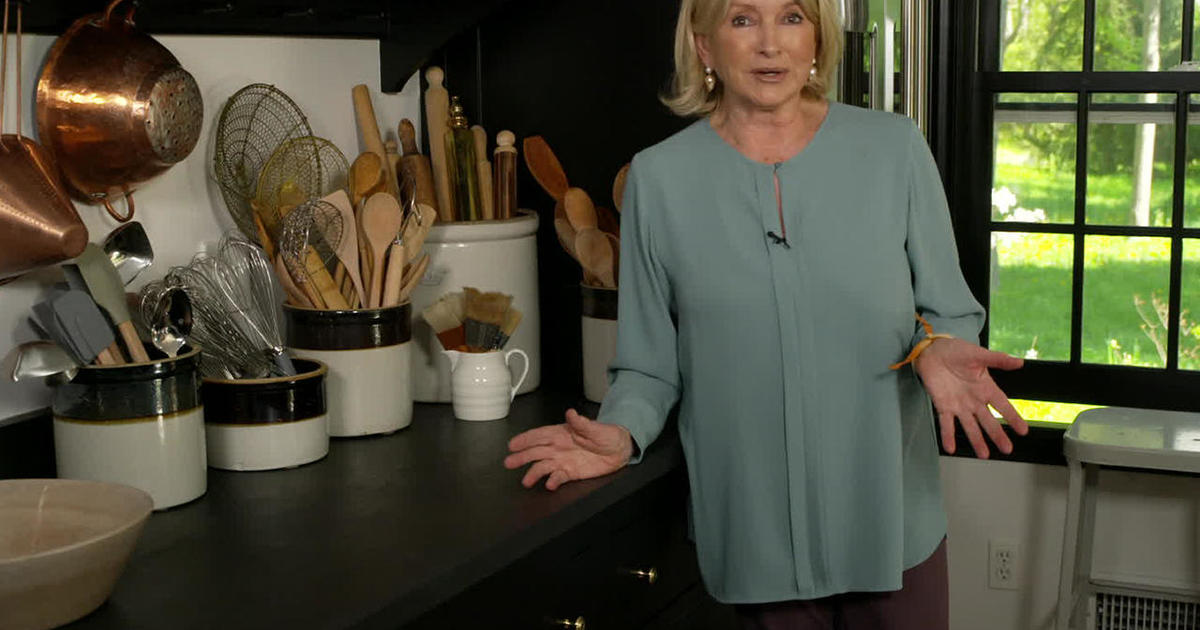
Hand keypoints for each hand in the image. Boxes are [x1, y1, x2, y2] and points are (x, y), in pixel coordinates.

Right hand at [504, 409, 633, 490]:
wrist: (620, 450)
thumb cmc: (607, 435)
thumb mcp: (596, 428)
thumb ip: (582, 423)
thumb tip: (571, 413)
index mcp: (561, 433)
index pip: (539, 435)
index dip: (525, 439)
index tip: (513, 444)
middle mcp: (559, 447)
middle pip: (536, 452)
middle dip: (522, 457)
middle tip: (509, 462)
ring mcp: (563, 461)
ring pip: (543, 466)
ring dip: (533, 473)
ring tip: (525, 481)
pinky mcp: (571, 473)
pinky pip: (558, 477)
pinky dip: (553, 481)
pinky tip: (549, 484)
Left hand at [913, 337, 1028, 458]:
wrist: (932, 351)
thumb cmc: (956, 351)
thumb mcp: (978, 354)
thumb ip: (998, 360)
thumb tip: (1020, 362)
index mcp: (985, 388)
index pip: (1003, 405)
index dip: (1012, 417)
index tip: (1023, 430)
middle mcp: (974, 400)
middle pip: (988, 421)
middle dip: (997, 435)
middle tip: (1007, 449)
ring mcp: (959, 405)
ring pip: (970, 426)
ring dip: (976, 440)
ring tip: (983, 455)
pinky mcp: (943, 406)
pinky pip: (946, 423)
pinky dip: (947, 435)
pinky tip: (950, 448)